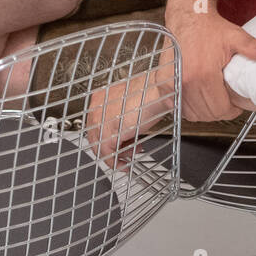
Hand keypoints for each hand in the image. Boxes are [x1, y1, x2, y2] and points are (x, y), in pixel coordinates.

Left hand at [84, 33, 176, 166]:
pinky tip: (124, 165)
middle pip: (96, 136)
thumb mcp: (131, 103)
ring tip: (130, 155)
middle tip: (127, 150)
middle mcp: (96, 108)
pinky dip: (115, 163)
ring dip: (116, 155)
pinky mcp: (108, 133)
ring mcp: (100, 121)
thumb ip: (121, 117)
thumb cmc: (151, 92)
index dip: (109, 135)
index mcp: (100, 98)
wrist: (158, 90)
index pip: (96, 124)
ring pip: (99, 147)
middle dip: (113, 146)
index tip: (119, 141)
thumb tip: (123, 131)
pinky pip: (107, 154)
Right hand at [167, 8, 255, 121]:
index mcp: (204, 74)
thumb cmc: (209, 28)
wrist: (188, 17)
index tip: (235, 106)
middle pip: (206, 114)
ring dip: (203, 111)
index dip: (231, 111)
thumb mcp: (235, 36)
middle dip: (219, 111)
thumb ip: (252, 48)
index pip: (220, 109)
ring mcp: (173, 83)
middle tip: (226, 102)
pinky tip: (196, 97)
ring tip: (212, 99)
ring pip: (191, 113)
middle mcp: (186, 81)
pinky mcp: (163, 82)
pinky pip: (176, 106)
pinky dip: (186, 106)